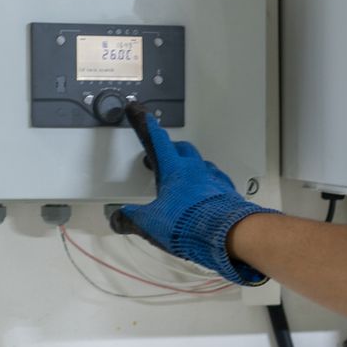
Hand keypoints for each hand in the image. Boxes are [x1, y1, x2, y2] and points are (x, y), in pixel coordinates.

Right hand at [112, 105, 276, 284]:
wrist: (228, 233)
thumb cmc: (188, 223)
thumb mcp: (151, 223)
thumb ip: (132, 219)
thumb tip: (118, 218)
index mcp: (174, 169)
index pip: (157, 141)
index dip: (146, 126)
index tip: (140, 112)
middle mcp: (196, 169)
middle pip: (182, 149)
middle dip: (170, 150)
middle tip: (162, 158)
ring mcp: (214, 179)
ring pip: (201, 164)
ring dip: (191, 168)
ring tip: (183, 180)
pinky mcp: (228, 193)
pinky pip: (216, 181)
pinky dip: (207, 184)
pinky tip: (204, 195)